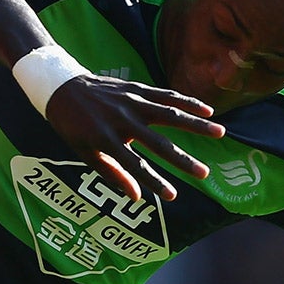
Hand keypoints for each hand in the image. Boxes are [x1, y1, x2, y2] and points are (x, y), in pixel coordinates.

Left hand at [43, 75, 224, 202]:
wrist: (62, 87)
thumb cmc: (72, 126)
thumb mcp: (84, 152)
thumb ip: (111, 173)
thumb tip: (137, 196)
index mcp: (106, 139)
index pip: (135, 166)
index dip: (154, 182)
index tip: (173, 196)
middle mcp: (122, 120)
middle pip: (158, 143)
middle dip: (182, 160)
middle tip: (205, 174)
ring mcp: (131, 101)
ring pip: (170, 114)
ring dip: (196, 124)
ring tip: (220, 132)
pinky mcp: (137, 88)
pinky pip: (166, 95)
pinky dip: (187, 102)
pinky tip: (207, 109)